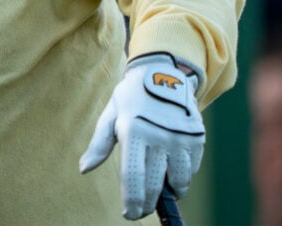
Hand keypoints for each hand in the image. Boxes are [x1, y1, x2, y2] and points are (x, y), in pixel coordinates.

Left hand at [80, 52, 204, 219]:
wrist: (163, 71)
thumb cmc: (132, 97)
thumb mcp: (111, 115)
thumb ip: (99, 144)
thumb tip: (84, 169)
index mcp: (133, 130)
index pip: (133, 177)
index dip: (131, 201)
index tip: (129, 214)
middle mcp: (158, 135)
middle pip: (154, 184)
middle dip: (146, 204)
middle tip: (139, 211)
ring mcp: (180, 136)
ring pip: (178, 181)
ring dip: (169, 192)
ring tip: (159, 191)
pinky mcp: (196, 136)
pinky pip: (191, 168)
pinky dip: (183, 175)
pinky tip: (172, 171)